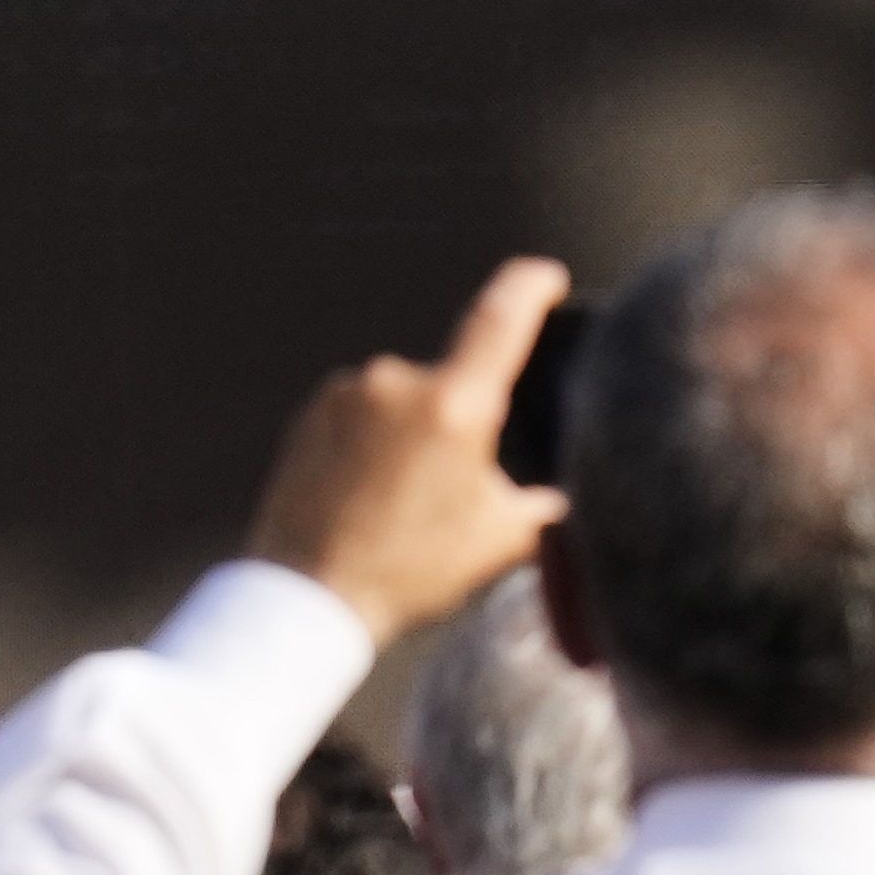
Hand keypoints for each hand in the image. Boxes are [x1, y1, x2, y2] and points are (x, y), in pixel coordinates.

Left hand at [241, 255, 569, 632]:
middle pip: (453, 382)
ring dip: (412, 435)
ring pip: (404, 401)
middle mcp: (398, 383)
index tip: (546, 277)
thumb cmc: (408, 571)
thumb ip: (544, 506)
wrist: (306, 598)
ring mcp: (348, 393)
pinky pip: (361, 414)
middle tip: (453, 489)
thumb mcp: (499, 541)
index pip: (502, 316)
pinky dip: (372, 444)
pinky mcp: (311, 413)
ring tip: (400, 505)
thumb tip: (568, 497)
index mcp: (455, 406)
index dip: (530, 286)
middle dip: (461, 422)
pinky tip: (366, 496)